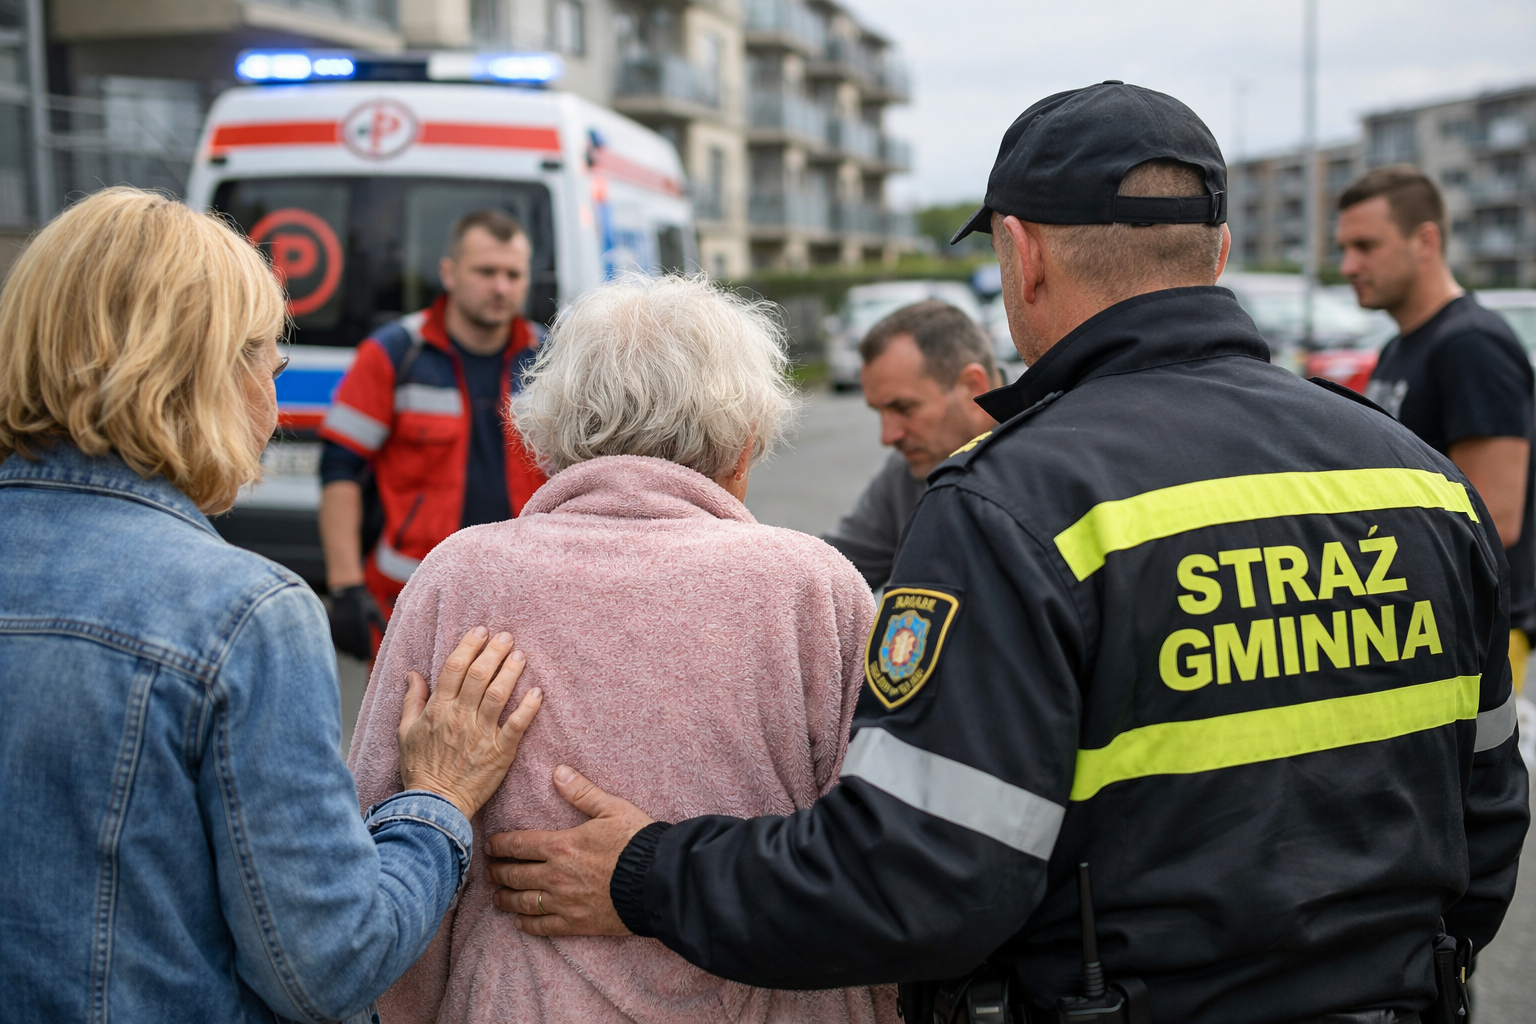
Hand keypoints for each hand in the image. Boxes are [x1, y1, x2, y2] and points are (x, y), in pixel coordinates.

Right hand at [329, 585, 384, 660]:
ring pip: (344, 644)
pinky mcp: (333, 626)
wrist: (346, 592)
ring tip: (356, 658)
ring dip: (350, 652)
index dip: (367, 650)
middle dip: (358, 654)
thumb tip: (390, 638)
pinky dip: (342, 647)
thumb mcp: (374, 611)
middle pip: (353, 645)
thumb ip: (381, 624)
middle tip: (363, 660)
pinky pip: (337, 641)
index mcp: (360, 620)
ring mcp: (339, 625)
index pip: (363, 640)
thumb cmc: (364, 602)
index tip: (370, 658)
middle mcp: (348, 624)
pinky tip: (347, 651)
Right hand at [397, 627, 542, 820]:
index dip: (469, 645)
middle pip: (479, 675)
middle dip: (494, 651)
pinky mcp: (500, 752)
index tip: (481, 631)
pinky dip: (529, 707)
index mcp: (438, 709)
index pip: (454, 667)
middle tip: (506, 637)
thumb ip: (412, 701)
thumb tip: (413, 674)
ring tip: (521, 656)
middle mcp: (460, 717)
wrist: (434, 806)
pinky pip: (517, 725)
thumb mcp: (405, 733)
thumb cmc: (420, 770)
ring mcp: (481, 734)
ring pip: (499, 694)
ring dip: (511, 671)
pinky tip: (537, 692)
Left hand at [485, 766, 654, 935]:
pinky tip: (520, 922)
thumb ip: (582, 792)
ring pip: (523, 902)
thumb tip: (558, 772)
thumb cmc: (637, 842)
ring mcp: (564, 902)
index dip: (499, 845)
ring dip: (506, 899)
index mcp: (561, 845)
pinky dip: (527, 924)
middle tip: (489, 871)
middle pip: (515, 875)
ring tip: (497, 897)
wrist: (658, 881)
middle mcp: (555, 876)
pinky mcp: (576, 924)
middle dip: (498, 872)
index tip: (489, 846)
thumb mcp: (611, 809)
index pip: (518, 845)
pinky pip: (543, 926)